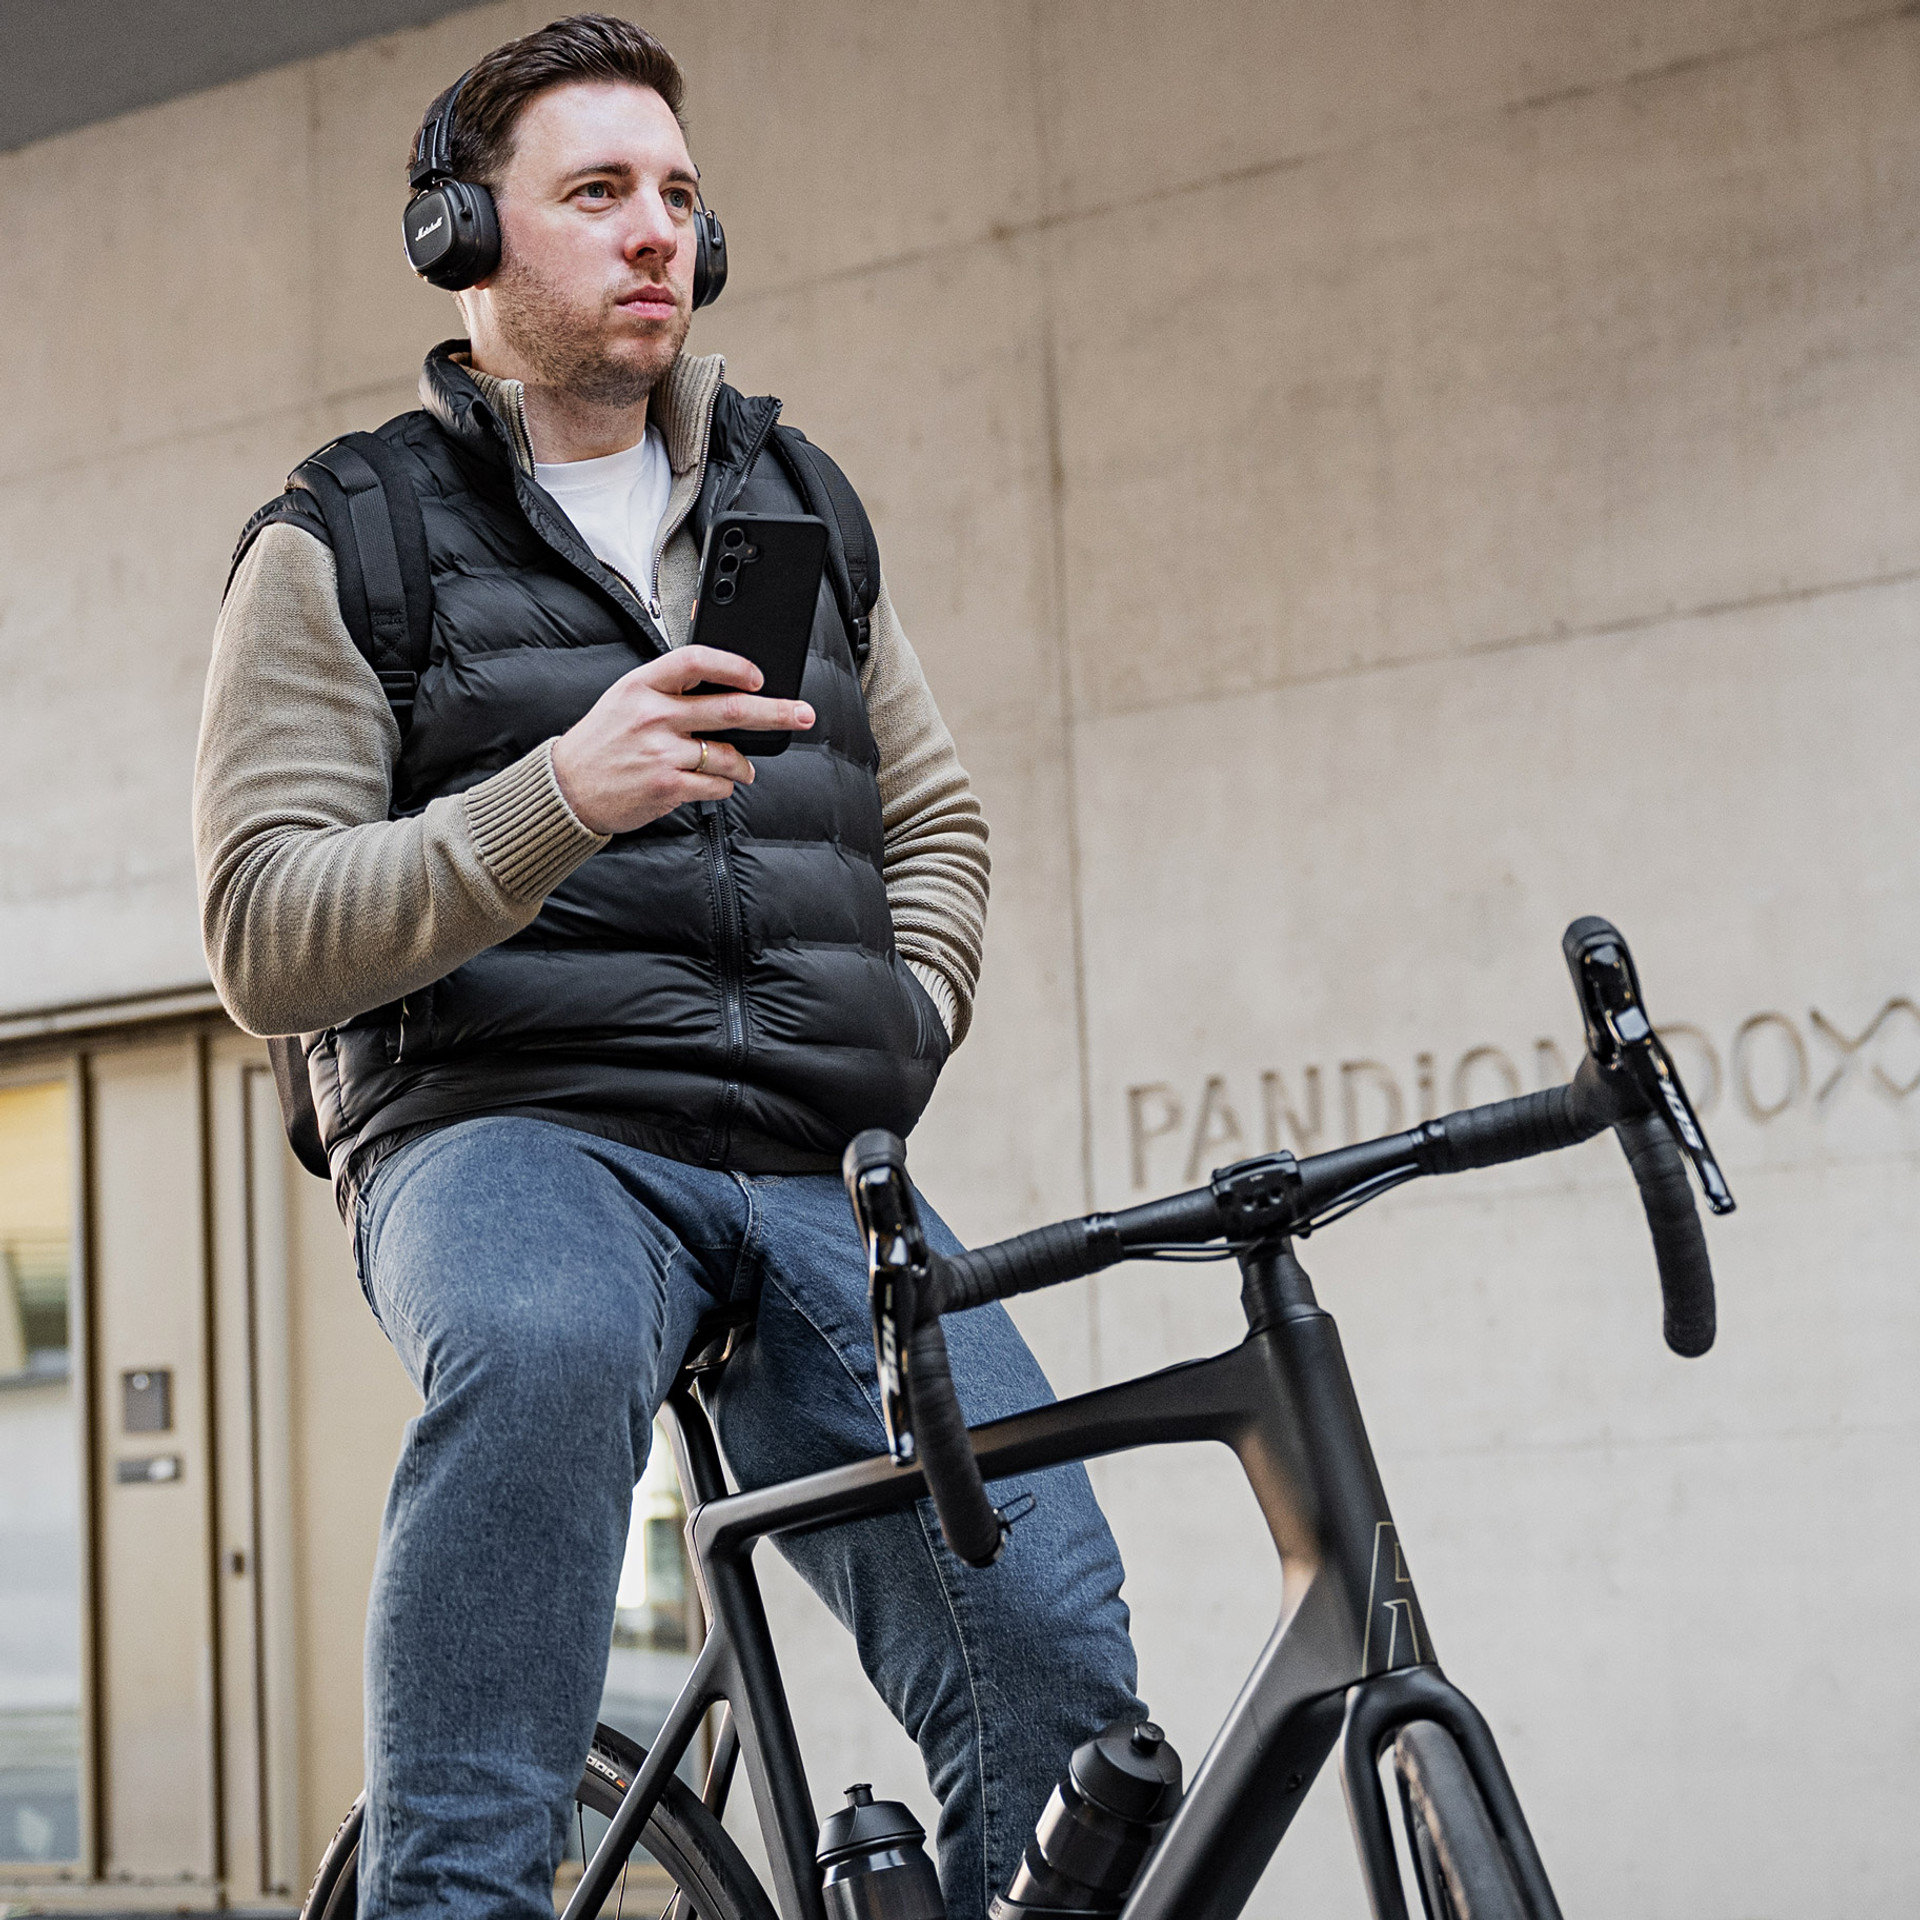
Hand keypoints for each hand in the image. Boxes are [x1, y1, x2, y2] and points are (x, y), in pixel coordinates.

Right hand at [550, 646, 814, 835]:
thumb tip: (726, 687)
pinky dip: (725, 785)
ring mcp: (660, 752)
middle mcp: (653, 715)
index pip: (696, 660)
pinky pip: (716, 784)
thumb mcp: (626, 698)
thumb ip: (669, 689)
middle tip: (803, 714)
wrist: (568, 787)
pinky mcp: (666, 786)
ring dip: (746, 764)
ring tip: (746, 768)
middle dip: (776, 712)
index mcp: (642, 685)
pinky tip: (718, 783)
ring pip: (728, 754)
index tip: (759, 677)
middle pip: (730, 709)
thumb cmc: (603, 741)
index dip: (734, 666)